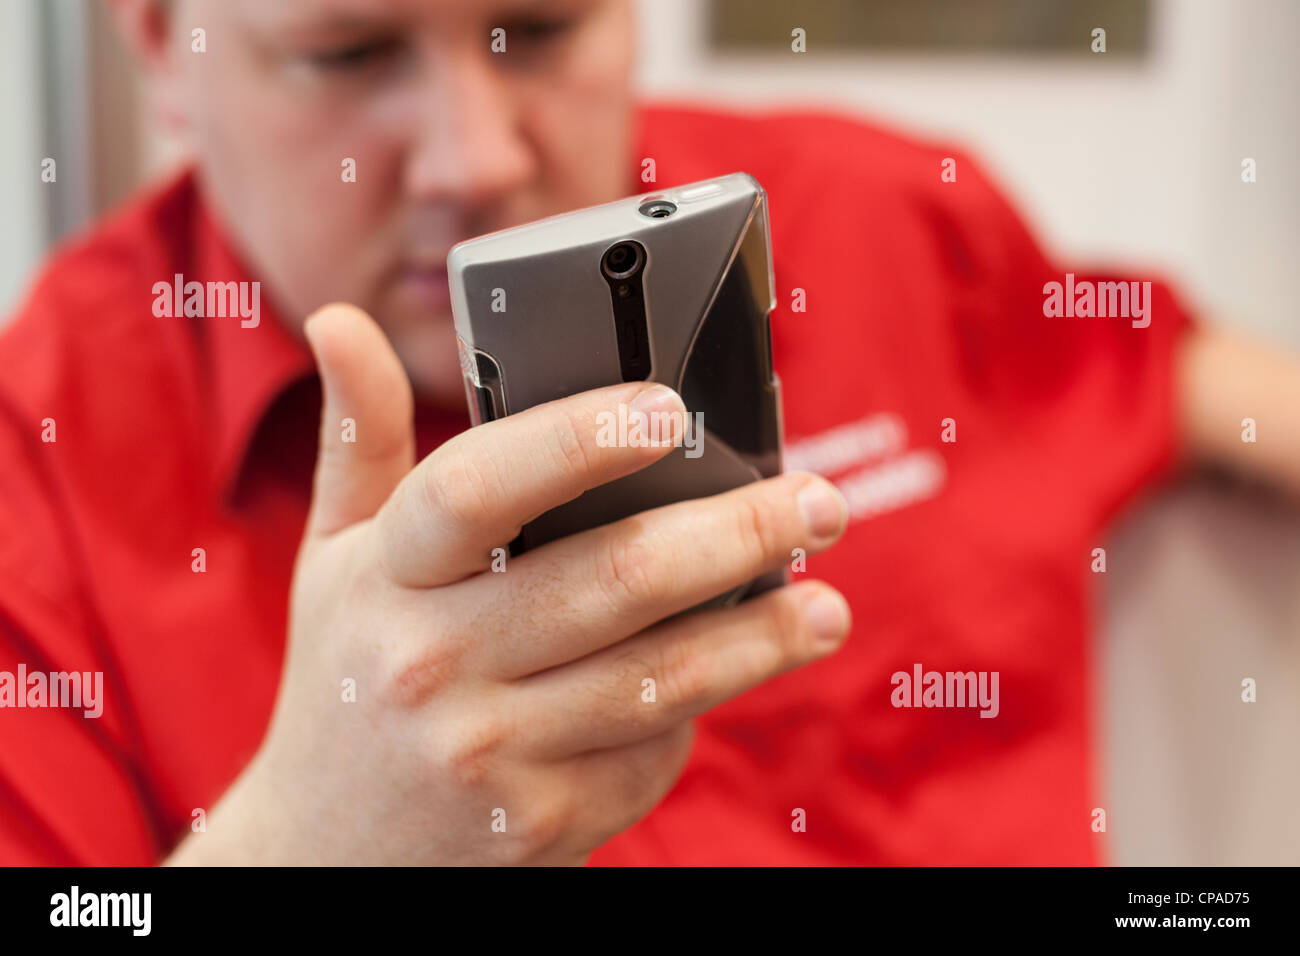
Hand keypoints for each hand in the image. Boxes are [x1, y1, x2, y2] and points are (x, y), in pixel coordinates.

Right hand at [166, 303, 850, 864]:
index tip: (669, 407)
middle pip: (614, 577)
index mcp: (386, 575)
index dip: (576, 439)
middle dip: (738, 533)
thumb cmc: (348, 681)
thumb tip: (340, 319)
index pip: (478, 486)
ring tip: (825, 607)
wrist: (328, 854)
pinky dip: (700, 710)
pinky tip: (733, 677)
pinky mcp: (538, 821)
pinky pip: (649, 750)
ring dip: (761, 635)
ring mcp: (486, 751)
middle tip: (821, 502)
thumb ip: (358, 440)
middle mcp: (430, 663)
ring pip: (660, 674)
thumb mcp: (337, 561)